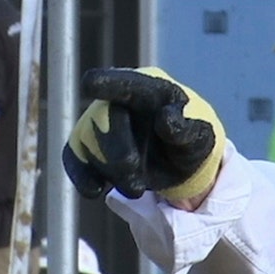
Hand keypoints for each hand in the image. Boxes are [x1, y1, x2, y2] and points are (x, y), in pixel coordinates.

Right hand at [62, 67, 224, 201]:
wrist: (179, 161)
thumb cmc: (191, 140)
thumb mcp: (200, 139)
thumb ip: (186, 130)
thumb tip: (165, 119)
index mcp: (151, 89)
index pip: (127, 83)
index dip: (109, 83)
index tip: (90, 84)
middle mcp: (120, 99)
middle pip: (105, 118)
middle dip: (118, 154)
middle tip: (138, 186)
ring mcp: (99, 120)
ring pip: (89, 142)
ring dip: (111, 171)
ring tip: (137, 189)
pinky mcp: (86, 145)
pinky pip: (74, 157)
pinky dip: (82, 175)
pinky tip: (95, 190)